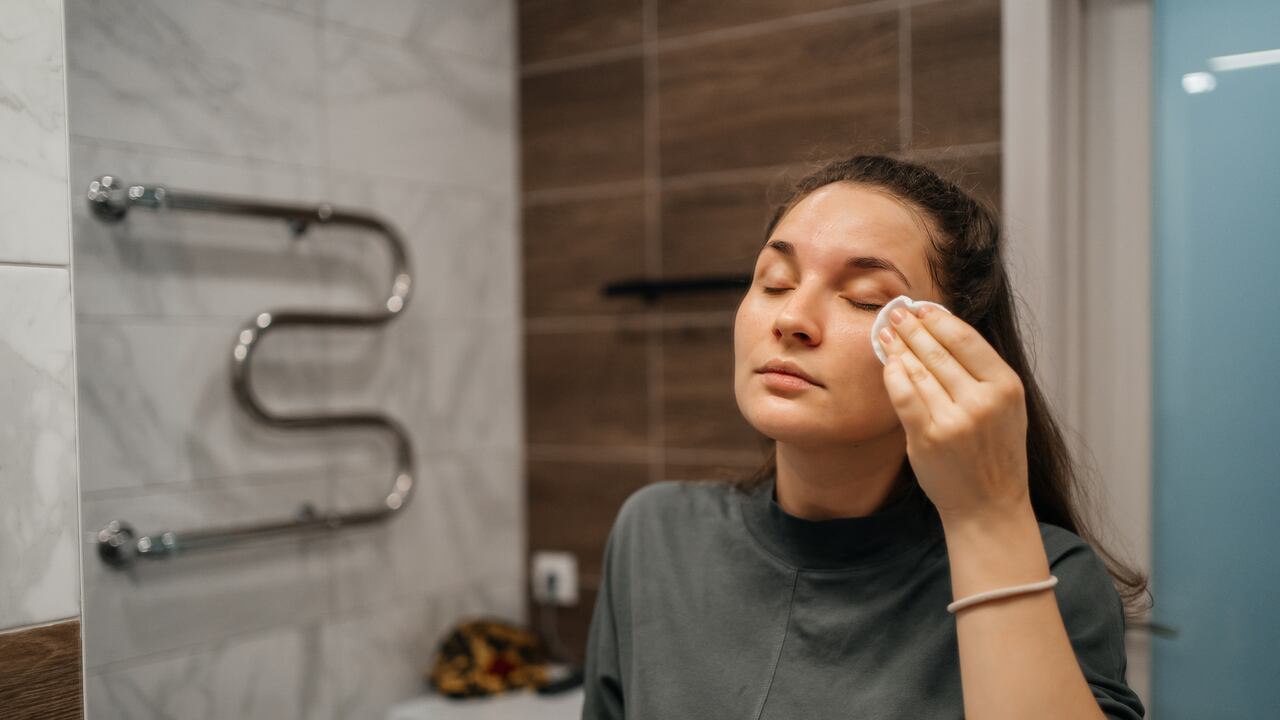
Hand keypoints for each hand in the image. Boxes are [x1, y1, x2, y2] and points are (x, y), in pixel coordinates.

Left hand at [878, 304, 1030, 523]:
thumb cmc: (993, 452)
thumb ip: (980, 372)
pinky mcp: (929, 437)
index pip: (966, 339)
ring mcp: (955, 420)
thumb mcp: (1004, 407)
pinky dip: (892, 375)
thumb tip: (941, 330)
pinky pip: (904, 395)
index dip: (938, 319)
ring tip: (886, 334)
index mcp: (1006, 387)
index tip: (921, 308)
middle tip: (895, 314)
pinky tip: (887, 363)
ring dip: (899, 348)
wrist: (988, 505)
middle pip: (938, 351)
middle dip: (912, 328)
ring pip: (918, 370)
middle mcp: (983, 401)